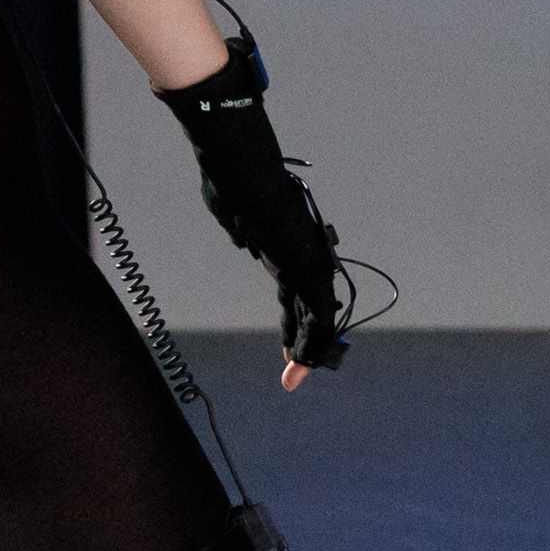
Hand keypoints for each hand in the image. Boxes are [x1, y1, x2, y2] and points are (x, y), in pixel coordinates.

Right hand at [157, 38, 348, 376]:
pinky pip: (315, 313)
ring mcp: (309, 263)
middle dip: (303, 344)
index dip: (295, 322)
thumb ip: (242, 230)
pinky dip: (310, 340)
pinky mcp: (308, 268)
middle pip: (310, 310)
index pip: (298, 293)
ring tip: (295, 378)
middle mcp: (305, 257)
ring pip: (315, 317)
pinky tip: (306, 362)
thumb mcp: (235, 215)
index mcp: (289, 248)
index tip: (289, 346)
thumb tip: (243, 239)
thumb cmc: (234, 187)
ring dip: (306, 350)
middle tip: (296, 373)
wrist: (244, 172)